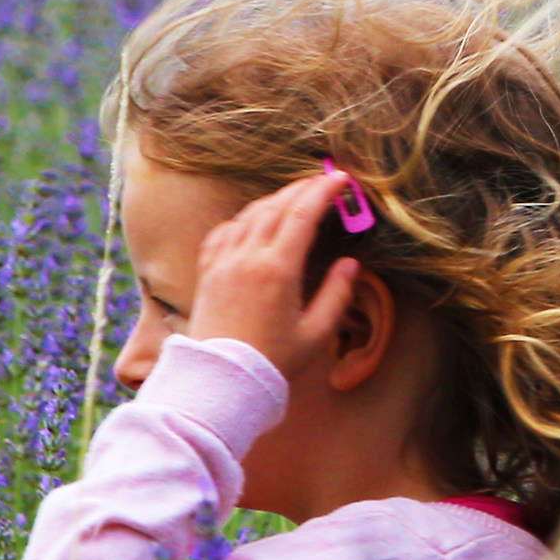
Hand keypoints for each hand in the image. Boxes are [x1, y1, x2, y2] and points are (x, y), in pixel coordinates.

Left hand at [185, 171, 361, 378]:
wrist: (221, 381)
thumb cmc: (272, 362)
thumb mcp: (316, 334)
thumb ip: (337, 295)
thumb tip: (351, 263)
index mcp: (277, 269)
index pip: (302, 214)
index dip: (324, 191)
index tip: (341, 178)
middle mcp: (247, 257)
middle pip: (276, 206)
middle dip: (302, 188)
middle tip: (323, 181)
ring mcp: (223, 262)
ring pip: (250, 214)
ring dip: (274, 200)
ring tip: (295, 197)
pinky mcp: (207, 271)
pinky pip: (224, 231)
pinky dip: (244, 218)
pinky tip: (253, 221)